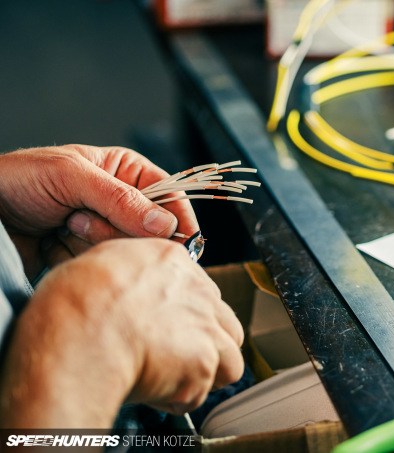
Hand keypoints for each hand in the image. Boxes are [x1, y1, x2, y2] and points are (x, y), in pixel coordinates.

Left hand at [0, 145, 198, 277]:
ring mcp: (104, 229)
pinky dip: (75, 258)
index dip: (180, 218)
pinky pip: (102, 266)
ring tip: (60, 226)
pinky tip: (52, 243)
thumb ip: (121, 199)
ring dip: (88, 242)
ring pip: (125, 250)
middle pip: (150, 230)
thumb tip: (165, 224)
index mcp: (125, 171)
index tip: (186, 242)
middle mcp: (121, 201)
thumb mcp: (72, 177)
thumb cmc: (19, 180)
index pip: (170, 194)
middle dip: (113, 229)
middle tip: (77, 219)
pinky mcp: (88, 253)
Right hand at [0, 239, 244, 427]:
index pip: (200, 291)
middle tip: (175, 359)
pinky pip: (200, 392)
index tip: (168, 329)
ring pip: (228, 359)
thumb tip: (128, 289)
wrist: (80, 333)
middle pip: (223, 324)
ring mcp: (206, 327)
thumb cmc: (74, 303)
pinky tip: (153, 392)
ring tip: (170, 380)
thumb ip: (129, 274)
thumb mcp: (98, 264)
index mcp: (172, 261)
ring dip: (204, 374)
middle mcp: (198, 291)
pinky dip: (179, 399)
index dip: (185, 316)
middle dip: (206, 345)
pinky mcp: (204, 363)